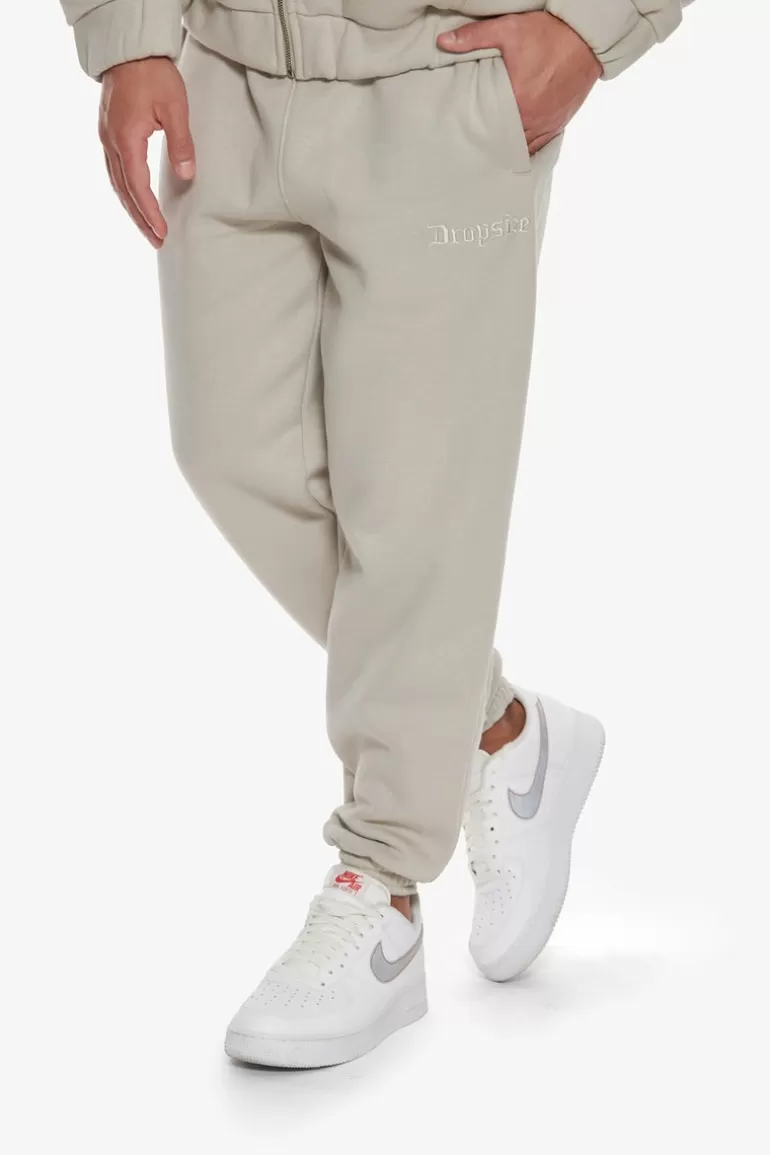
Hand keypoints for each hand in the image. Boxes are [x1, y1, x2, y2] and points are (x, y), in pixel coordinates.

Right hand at [99, 58, 194, 248]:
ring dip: (132, 208)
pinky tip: (135, 201)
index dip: (150, 213)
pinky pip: (115, 171)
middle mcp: (111, 143)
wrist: (129, 50)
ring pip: (117, 184)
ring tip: (147, 229)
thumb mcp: (175, 108)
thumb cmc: (153, 75)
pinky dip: (126, 191)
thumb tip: (188, 175)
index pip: (137, 187)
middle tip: (156, 241)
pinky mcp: (109, 134)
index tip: (162, 232)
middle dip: (140, 219)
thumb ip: (181, 143)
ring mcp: (107, 139)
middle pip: (124, 192)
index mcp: (126, 140)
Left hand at [438, 12, 601, 153]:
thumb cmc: (549, 33)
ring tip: (494, 150)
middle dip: (492, 144)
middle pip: (506, 142)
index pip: (490, 129)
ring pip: (523, 148)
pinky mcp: (559, 123)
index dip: (478, 135)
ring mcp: (547, 123)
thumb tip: (444, 41)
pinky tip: (517, 148)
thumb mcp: (508, 29)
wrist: (586, 37)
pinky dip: (529, 148)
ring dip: (509, 148)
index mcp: (517, 101)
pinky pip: (541, 146)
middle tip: (477, 146)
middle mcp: (533, 118)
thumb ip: (474, 37)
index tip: (467, 137)